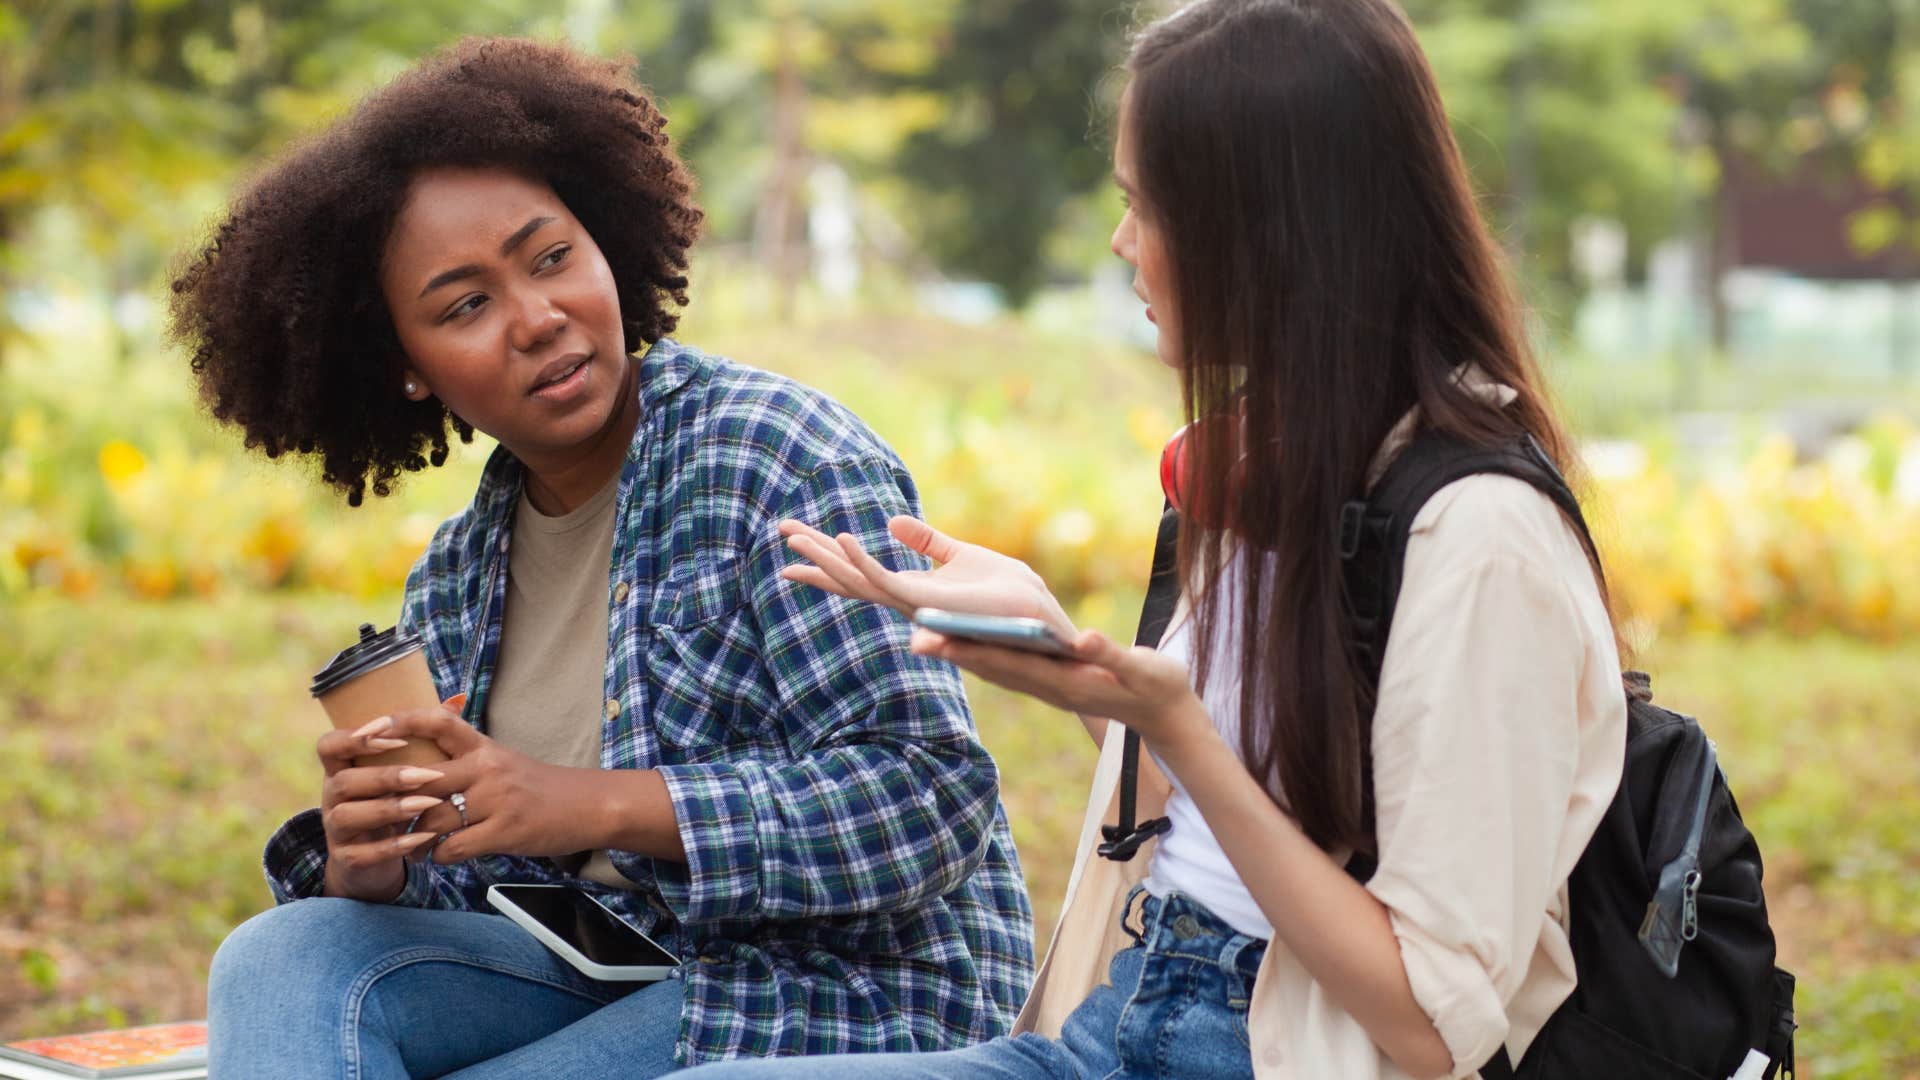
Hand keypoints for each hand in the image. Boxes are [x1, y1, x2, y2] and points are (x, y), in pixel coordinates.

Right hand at [316, 695, 462, 900]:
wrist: (377, 857)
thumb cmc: (393, 801)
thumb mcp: (401, 772)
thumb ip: (420, 741)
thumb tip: (456, 701)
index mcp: (342, 768)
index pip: (329, 745)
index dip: (354, 740)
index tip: (395, 738)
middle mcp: (332, 797)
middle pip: (343, 781)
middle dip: (385, 776)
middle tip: (426, 774)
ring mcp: (335, 830)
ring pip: (348, 816)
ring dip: (389, 809)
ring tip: (426, 804)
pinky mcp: (347, 859)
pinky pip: (362, 854)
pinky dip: (392, 847)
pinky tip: (421, 839)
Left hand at [366, 705, 607, 864]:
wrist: (587, 805)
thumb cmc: (537, 786)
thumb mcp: (501, 760)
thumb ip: (462, 758)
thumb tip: (416, 764)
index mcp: (483, 746)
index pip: (436, 722)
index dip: (399, 722)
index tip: (367, 730)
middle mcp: (487, 767)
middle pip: (422, 778)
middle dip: (394, 798)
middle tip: (375, 813)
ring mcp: (497, 800)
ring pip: (433, 818)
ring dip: (414, 838)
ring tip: (409, 846)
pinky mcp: (505, 831)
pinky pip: (455, 847)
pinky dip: (440, 856)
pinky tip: (440, 857)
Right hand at [779, 516, 1074, 636]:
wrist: (1039, 625)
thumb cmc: (1010, 597)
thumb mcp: (963, 556)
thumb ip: (928, 542)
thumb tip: (892, 522)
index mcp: (912, 590)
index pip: (860, 572)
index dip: (826, 555)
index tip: (794, 537)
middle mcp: (907, 602)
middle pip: (849, 576)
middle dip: (814, 555)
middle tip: (778, 529)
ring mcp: (913, 606)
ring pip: (858, 580)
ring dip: (827, 556)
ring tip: (795, 533)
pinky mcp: (928, 604)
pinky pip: (885, 582)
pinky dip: (861, 561)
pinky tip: (842, 539)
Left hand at [912, 627, 1214, 752]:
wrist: (1164, 714)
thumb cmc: (1156, 688)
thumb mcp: (1141, 670)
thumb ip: (1112, 655)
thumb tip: (1084, 639)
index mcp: (1065, 682)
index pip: (1008, 664)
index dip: (971, 651)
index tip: (938, 640)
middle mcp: (1048, 686)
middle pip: (991, 666)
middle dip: (953, 651)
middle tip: (913, 637)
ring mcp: (1047, 685)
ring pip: (995, 667)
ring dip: (961, 652)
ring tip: (925, 634)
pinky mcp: (1051, 680)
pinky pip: (1009, 666)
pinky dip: (983, 652)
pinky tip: (966, 638)